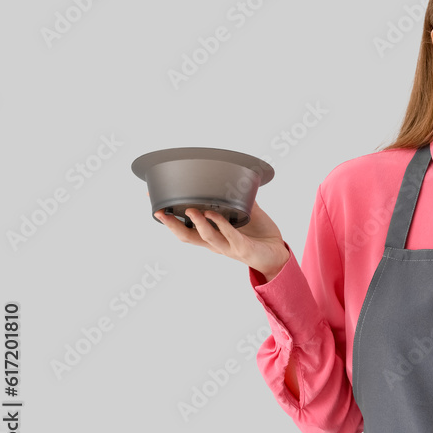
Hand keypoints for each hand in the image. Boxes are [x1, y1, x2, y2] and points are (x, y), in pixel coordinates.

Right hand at [153, 199, 289, 279]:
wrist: (278, 254)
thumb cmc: (259, 235)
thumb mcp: (245, 214)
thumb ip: (236, 199)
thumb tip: (232, 178)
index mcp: (212, 236)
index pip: (185, 229)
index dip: (168, 220)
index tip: (154, 207)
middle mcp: (216, 244)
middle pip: (187, 237)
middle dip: (172, 225)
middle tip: (160, 212)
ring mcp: (229, 247)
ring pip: (207, 238)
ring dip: (197, 223)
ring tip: (190, 210)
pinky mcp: (243, 249)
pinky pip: (230, 236)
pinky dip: (221, 225)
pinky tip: (215, 215)